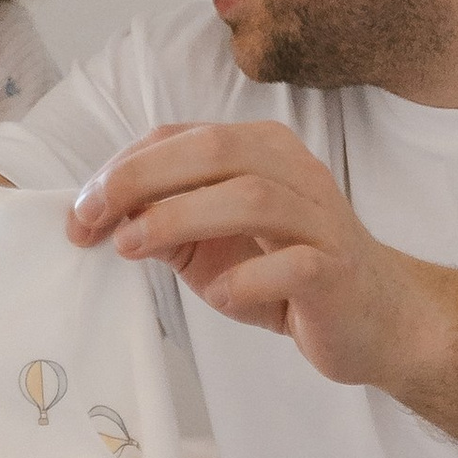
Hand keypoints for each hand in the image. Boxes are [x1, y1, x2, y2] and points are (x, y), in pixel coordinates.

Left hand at [69, 120, 441, 391]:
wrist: (376, 319)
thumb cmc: (289, 276)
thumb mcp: (215, 244)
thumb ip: (167, 223)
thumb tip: (103, 216)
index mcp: (261, 151)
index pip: (182, 138)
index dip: (123, 167)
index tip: (80, 211)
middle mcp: (294, 172)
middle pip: (212, 150)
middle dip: (140, 179)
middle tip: (93, 219)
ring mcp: (320, 219)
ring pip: (249, 196)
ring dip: (180, 218)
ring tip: (134, 248)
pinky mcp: (337, 269)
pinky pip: (291, 264)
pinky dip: (246, 279)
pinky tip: (220, 297)